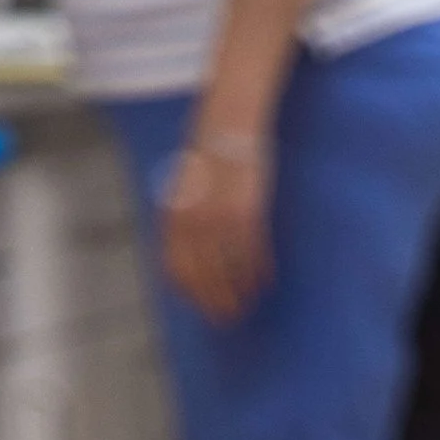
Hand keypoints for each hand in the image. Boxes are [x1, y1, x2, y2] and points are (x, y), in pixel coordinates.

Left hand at [160, 136, 272, 321]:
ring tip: (249, 304)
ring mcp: (221, 219)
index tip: (203, 308)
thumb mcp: (184, 186)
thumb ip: (182, 218)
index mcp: (174, 215)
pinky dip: (259, 273)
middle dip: (217, 304)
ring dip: (240, 294)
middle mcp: (193, 221)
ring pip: (230, 272)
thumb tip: (189, 254)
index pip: (177, 270)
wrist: (227, 120)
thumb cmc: (208, 153)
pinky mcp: (247, 213)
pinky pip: (253, 255)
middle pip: (205, 279)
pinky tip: (265, 282)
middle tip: (229, 319)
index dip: (191, 295)